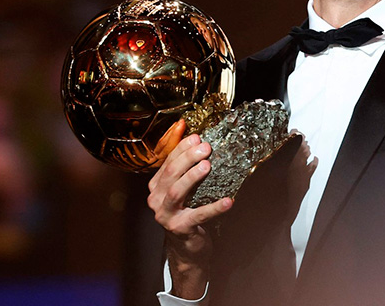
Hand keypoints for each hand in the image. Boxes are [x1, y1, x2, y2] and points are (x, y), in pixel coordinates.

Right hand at [147, 120, 232, 298]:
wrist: (186, 246)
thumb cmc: (187, 211)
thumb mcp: (183, 190)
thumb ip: (186, 169)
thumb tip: (199, 141)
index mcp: (156, 187)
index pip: (167, 162)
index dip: (181, 149)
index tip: (197, 138)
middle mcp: (156, 200)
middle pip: (170, 174)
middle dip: (188, 158)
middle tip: (206, 148)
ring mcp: (166, 215)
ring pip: (176, 192)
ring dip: (192, 177)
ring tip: (207, 165)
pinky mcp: (180, 228)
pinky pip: (198, 215)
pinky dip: (214, 207)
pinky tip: (228, 201)